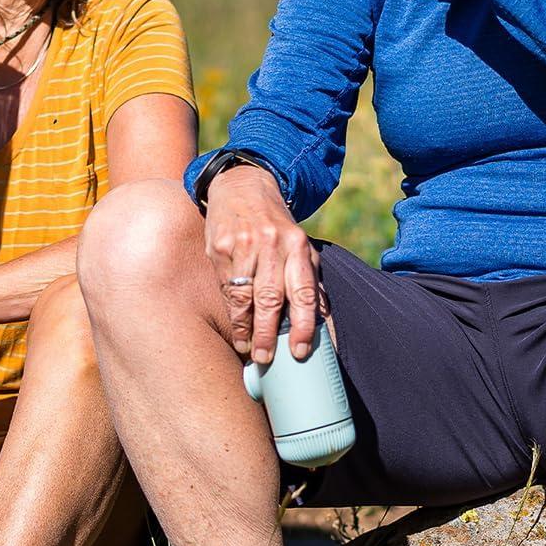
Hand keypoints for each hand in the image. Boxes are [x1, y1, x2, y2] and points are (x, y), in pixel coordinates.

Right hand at [204, 165, 322, 364]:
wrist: (241, 186)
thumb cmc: (275, 226)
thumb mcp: (298, 246)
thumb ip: (310, 281)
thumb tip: (324, 324)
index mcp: (298, 246)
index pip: (304, 292)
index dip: (303, 324)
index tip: (300, 350)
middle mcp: (273, 245)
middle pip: (272, 298)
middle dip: (270, 333)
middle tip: (268, 359)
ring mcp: (245, 246)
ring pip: (247, 297)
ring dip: (248, 328)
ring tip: (250, 350)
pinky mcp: (221, 248)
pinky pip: (228, 288)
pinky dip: (233, 313)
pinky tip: (237, 328)